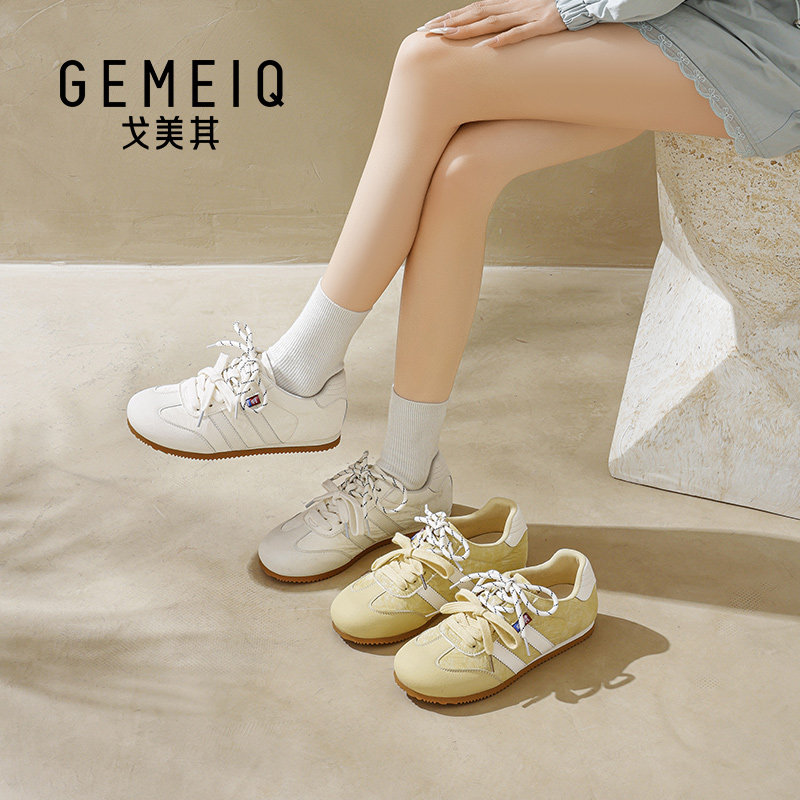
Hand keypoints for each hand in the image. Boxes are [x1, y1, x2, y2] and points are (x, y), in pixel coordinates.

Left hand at [418, 0, 567, 46]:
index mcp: (507, 3)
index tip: (433, 24)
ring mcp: (526, 15)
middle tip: (430, 30)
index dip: (453, 16)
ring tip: (449, 36)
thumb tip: (486, 34)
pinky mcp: (541, 25)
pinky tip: (488, 46)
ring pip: (492, 22)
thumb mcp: (524, 13)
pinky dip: (504, 39)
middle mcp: (513, 7)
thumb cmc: (551, 11)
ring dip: (469, 29)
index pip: (474, 9)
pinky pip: (520, 33)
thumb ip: (505, 20)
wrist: (579, 4)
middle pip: (476, 13)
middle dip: (452, 22)